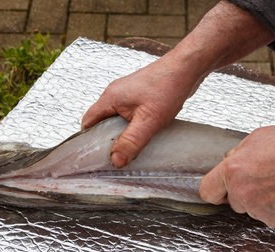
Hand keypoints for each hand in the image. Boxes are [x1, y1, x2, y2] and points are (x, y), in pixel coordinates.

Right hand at [82, 54, 202, 167]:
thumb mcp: (148, 120)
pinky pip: (127, 114)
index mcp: (110, 98)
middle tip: (115, 155)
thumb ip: (131, 141)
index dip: (88, 140)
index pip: (88, 122)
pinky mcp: (137, 96)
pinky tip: (141, 134)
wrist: (186, 68)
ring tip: (129, 146)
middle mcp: (114, 94)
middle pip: (100, 121)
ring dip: (120, 133)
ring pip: (114, 119)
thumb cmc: (168, 87)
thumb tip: (116, 160)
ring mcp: (126, 94)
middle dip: (106, 139)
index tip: (96, 156)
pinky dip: (130, 126)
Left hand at [199, 126, 274, 226]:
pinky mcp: (274, 220)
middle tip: (261, 178)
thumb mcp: (258, 138)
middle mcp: (242, 193)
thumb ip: (237, 153)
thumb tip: (228, 161)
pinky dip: (274, 208)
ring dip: (259, 200)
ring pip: (250, 209)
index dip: (215, 190)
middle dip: (242, 192)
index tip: (220, 189)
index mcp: (232, 171)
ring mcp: (258, 209)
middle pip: (232, 201)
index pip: (207, 191)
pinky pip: (267, 216)